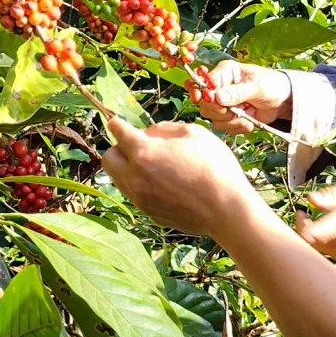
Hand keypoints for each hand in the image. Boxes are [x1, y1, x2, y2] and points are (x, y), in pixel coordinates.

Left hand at [102, 118, 268, 239]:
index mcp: (144, 153)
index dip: (117, 124)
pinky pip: (134, 194)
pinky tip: (163, 182)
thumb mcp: (194, 133)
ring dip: (127, 168)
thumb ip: (165, 129)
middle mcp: (135, 177)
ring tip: (152, 165)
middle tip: (138, 146)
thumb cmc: (215, 167)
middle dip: (118, 148)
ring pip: (118, 179)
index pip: (118, 133)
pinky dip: (141, 185)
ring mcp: (140, 199)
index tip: (117, 123)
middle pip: (109, 159)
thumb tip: (149, 133)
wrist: (227, 210)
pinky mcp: (149, 213)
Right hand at [193, 60, 292, 133]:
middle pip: (205, 104)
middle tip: (235, 110)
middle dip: (221, 110)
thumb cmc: (272, 85)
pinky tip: (249, 120)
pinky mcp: (229, 117)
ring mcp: (223, 104)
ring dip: (231, 120)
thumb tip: (218, 97)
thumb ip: (237, 92)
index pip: (204, 82)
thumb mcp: (257, 86)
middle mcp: (220, 88)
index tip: (211, 98)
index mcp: (224, 72)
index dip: (203, 91)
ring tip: (247, 114)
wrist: (283, 101)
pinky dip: (237, 127)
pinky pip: (224, 127)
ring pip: (214, 118)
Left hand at [296, 176, 335, 267]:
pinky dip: (327, 245)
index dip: (315, 229)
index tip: (301, 219)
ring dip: (316, 237)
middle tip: (302, 215)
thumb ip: (333, 193)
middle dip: (306, 228)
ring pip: (323, 249)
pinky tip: (334, 235)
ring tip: (321, 222)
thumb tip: (311, 199)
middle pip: (322, 240)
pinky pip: (332, 255)